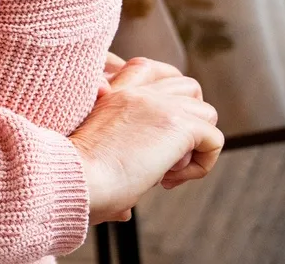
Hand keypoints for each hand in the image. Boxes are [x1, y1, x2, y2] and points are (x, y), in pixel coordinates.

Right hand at [71, 56, 222, 223]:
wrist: (70, 175)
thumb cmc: (73, 177)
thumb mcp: (92, 156)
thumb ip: (113, 163)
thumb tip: (125, 214)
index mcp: (113, 90)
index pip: (152, 69)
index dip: (166, 99)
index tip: (150, 138)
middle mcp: (137, 90)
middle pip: (188, 88)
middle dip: (187, 122)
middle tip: (162, 157)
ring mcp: (159, 103)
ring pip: (207, 113)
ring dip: (194, 146)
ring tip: (165, 172)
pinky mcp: (178, 124)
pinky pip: (215, 140)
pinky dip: (202, 165)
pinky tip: (169, 181)